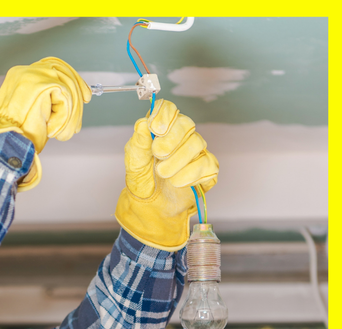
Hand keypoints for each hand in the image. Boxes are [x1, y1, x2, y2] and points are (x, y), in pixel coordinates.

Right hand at [0, 57, 90, 190]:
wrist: (6, 143)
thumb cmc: (15, 135)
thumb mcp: (31, 112)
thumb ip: (45, 101)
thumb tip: (67, 100)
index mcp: (20, 76)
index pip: (51, 66)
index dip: (70, 77)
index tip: (83, 92)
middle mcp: (25, 71)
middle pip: (62, 70)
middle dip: (78, 87)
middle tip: (86, 100)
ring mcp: (33, 75)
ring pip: (67, 85)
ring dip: (70, 112)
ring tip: (63, 132)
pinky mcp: (41, 84)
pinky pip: (65, 97)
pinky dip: (64, 116)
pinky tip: (53, 128)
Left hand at [115, 99, 218, 250]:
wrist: (151, 205)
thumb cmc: (143, 179)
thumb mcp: (134, 162)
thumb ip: (138, 143)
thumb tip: (143, 124)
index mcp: (163, 129)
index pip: (168, 110)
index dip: (164, 116)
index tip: (155, 129)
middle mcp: (182, 137)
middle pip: (186, 124)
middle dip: (171, 139)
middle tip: (158, 154)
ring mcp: (196, 152)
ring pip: (196, 144)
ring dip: (177, 161)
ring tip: (163, 174)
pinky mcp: (207, 170)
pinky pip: (207, 165)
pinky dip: (190, 174)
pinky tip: (177, 182)